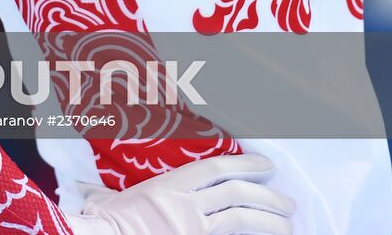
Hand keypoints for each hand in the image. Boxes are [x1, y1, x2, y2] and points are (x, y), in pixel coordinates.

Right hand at [65, 153, 293, 234]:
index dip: (244, 164)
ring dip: (269, 219)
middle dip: (266, 194)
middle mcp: (183, 205)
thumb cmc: (102, 223)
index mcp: (167, 185)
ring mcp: (190, 229)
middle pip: (235, 192)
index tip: (265, 165)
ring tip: (288, 223)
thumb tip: (109, 191)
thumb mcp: (112, 200)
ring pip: (239, 218)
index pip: (215, 168)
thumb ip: (125, 194)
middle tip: (287, 201)